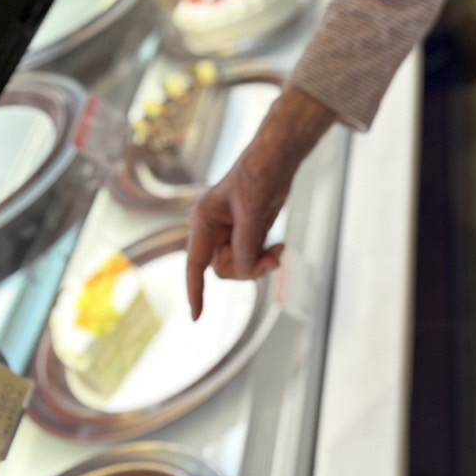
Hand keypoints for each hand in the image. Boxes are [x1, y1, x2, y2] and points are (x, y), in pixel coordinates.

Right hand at [186, 145, 293, 319]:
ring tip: (280, 251)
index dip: (195, 291)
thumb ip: (246, 243)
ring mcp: (230, 233)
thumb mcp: (252, 210)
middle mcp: (213, 230)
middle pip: (223, 268)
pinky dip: (267, 257)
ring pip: (240, 266)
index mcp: (204, 221)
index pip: (196, 263)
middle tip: (272, 259)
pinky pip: (253, 257)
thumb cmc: (259, 174)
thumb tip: (244, 270)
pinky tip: (280, 246)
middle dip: (247, 269)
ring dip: (260, 263)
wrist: (278, 158)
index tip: (196, 316)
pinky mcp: (247, 233)